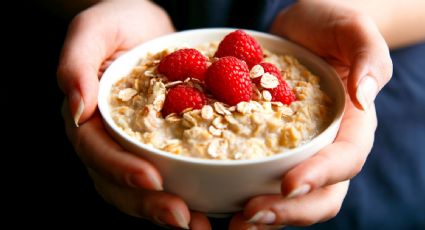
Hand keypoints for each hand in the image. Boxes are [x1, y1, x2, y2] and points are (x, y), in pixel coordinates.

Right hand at [58, 1, 209, 228]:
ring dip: (167, 212)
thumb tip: (76, 108)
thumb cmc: (119, 22)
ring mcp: (134, 147)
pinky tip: (209, 207)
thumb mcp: (95, 29)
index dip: (121, 169)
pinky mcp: (162, 146)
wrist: (149, 27)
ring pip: (142, 191)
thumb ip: (77, 62)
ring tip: (198, 224)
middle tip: (182, 218)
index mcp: (89, 117)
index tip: (152, 180)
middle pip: (118, 183)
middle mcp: (109, 139)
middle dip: (148, 204)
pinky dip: (188, 194)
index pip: (97, 152)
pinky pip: (170, 176)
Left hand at [230, 1, 391, 227]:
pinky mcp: (272, 148)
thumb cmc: (330, 25)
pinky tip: (222, 202)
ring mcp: (300, 152)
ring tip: (235, 221)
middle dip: (289, 211)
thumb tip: (365, 95)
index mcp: (353, 125)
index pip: (345, 160)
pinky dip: (246, 195)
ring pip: (292, 198)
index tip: (288, 185)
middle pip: (321, 195)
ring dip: (266, 216)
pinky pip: (264, 179)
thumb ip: (367, 56)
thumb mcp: (352, 29)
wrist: (301, 29)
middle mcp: (328, 146)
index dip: (320, 177)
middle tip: (251, 215)